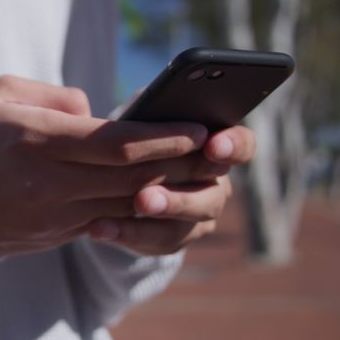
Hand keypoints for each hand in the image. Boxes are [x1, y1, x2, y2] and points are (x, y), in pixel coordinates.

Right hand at [0, 75, 222, 256]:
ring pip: (124, 206)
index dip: (164, 138)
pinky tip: (157, 197)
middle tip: (218, 152)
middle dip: (181, 165)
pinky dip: (133, 211)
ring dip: (167, 192)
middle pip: (132, 178)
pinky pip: (103, 223)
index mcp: (37, 140)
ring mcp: (50, 216)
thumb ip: (57, 98)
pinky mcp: (50, 236)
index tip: (197, 129)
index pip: (118, 143)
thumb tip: (97, 113)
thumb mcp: (2, 94)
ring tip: (199, 175)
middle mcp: (48, 182)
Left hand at [86, 125, 255, 254]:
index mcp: (218, 147)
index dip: (232, 146)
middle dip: (177, 198)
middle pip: (211, 196)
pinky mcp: (172, 239)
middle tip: (144, 198)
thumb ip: (141, 109)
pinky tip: (99, 229)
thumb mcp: (141, 117)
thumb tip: (96, 96)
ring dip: (154, 217)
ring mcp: (198, 216)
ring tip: (128, 210)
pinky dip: (126, 235)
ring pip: (184, 224)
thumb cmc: (138, 136)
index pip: (242, 146)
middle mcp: (215, 184)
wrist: (121, 176)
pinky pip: (155, 242)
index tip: (212, 146)